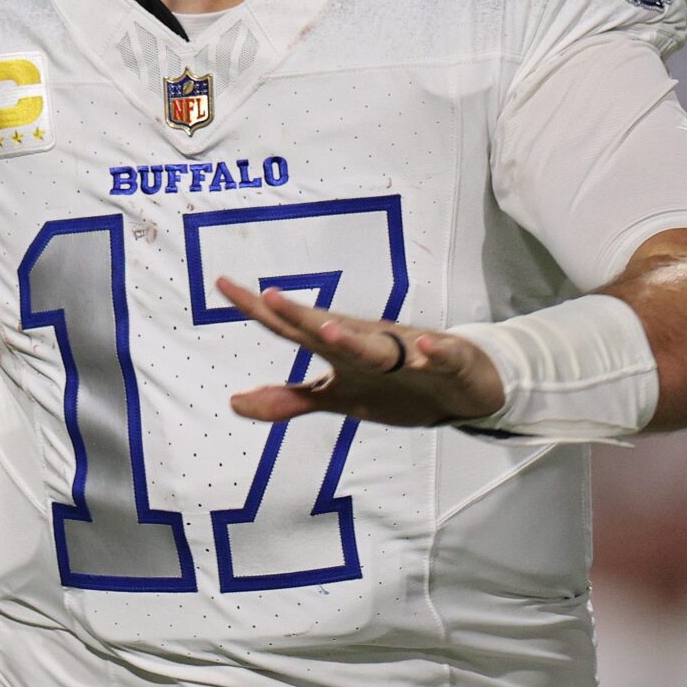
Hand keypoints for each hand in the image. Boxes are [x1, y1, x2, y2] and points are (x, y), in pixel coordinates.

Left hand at [218, 280, 503, 427]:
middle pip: (329, 331)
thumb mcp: (339, 398)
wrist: (463, 387)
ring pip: (379, 346)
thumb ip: (290, 399)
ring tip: (327, 329)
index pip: (293, 329)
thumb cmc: (396, 385)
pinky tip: (423, 346)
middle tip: (266, 297)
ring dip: (353, 338)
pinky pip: (441, 357)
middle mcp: (370, 343)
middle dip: (299, 315)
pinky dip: (433, 352)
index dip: (258, 310)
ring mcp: (408, 353)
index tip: (223, 284)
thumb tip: (234, 402)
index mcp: (342, 349)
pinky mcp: (448, 364)